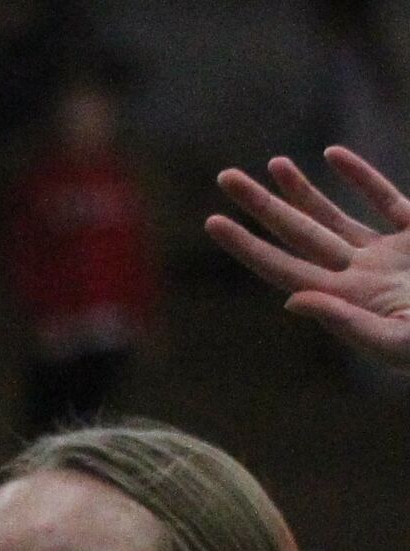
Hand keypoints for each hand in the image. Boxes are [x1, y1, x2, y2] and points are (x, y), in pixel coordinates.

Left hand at [208, 147, 409, 369]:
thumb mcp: (395, 342)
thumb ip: (345, 323)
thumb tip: (292, 300)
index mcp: (347, 301)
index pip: (282, 269)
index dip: (247, 246)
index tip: (212, 221)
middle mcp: (360, 276)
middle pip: (298, 235)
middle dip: (261, 207)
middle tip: (224, 177)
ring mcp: (390, 254)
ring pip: (335, 216)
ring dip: (303, 191)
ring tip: (272, 164)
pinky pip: (386, 199)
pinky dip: (361, 177)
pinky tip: (333, 155)